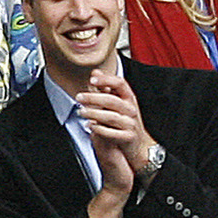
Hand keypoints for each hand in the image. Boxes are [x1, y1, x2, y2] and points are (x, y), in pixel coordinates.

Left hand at [75, 69, 155, 185]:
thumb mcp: (118, 103)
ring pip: (110, 117)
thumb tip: (95, 72)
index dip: (106, 80)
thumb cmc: (125, 121)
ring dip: (93, 113)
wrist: (138, 145)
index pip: (120, 84)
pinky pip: (112, 133)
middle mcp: (131, 110)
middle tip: (79, 97)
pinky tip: (90, 125)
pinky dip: (99, 129)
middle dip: (93, 98)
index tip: (92, 79)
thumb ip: (106, 88)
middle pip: (112, 100)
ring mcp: (130, 124)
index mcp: (129, 98)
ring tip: (81, 112)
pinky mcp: (128, 137)